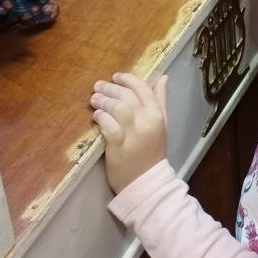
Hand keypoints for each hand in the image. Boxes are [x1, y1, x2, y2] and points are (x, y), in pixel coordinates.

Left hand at [90, 72, 168, 193]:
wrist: (146, 181)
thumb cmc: (152, 150)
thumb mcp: (162, 124)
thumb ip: (160, 100)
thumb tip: (163, 77)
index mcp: (157, 114)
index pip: (142, 88)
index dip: (127, 79)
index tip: (115, 76)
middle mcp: (147, 122)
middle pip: (126, 96)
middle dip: (110, 88)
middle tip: (98, 86)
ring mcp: (133, 135)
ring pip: (117, 108)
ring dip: (103, 100)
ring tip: (94, 99)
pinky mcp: (119, 147)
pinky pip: (108, 126)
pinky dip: (101, 117)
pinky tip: (96, 115)